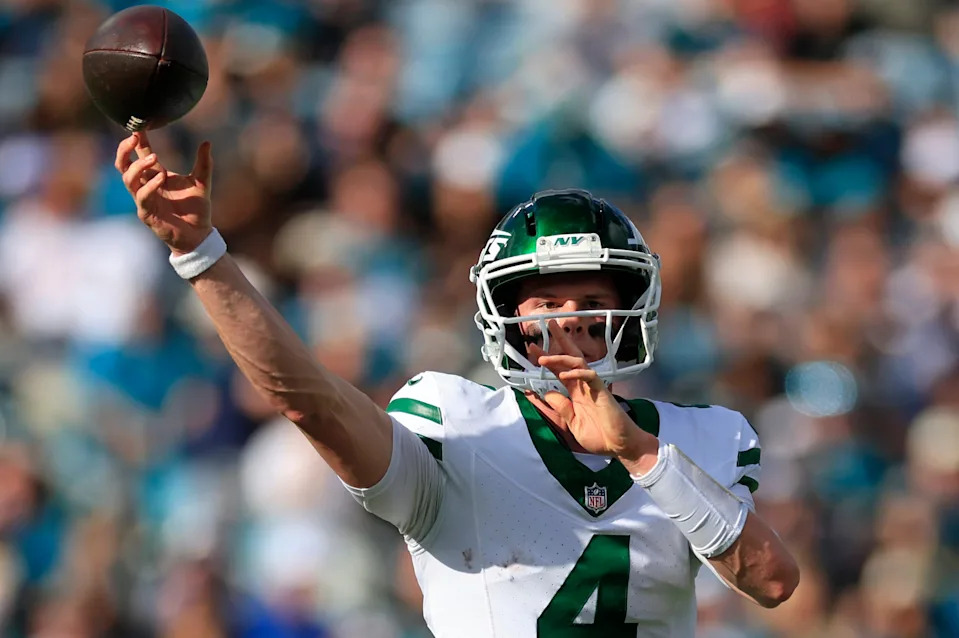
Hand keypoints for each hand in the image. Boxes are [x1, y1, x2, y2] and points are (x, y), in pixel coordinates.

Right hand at [115, 131, 212, 254]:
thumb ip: (203, 164)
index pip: (140, 154)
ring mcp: (144, 200)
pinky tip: (160, 178)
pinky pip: (141, 197)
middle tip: (135, 137)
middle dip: (124, 150)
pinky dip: (149, 186)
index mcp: (156, 176)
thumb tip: (207, 142)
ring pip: (128, 179)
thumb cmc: (196, 209)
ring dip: (138, 167)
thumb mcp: (202, 183)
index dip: (137, 141)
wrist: (199, 235)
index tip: (138, 126)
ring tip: (154, 158)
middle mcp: (146, 186)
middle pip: (123, 165)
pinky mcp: (147, 214)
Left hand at [529, 321, 658, 471]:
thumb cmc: (599, 436)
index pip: (559, 370)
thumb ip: (562, 408)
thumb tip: (548, 393)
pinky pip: (590, 376)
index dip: (548, 359)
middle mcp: (583, 385)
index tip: (534, 350)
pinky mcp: (602, 391)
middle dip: (560, 340)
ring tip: (543, 358)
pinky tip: (564, 376)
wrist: (619, 445)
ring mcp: (593, 387)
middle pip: (571, 357)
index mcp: (575, 392)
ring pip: (578, 363)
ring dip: (560, 358)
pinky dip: (577, 373)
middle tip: (549, 325)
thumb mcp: (573, 423)